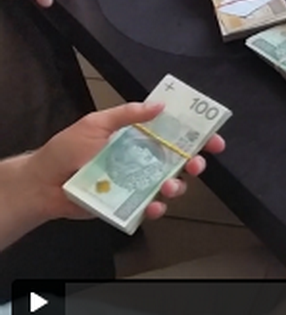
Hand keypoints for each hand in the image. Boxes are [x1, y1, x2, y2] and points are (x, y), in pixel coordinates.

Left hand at [27, 102, 226, 221]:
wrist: (43, 183)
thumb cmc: (66, 150)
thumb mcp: (95, 123)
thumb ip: (127, 114)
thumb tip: (158, 105)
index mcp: (139, 138)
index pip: (175, 134)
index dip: (198, 136)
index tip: (214, 139)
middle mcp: (143, 160)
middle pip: (181, 161)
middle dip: (196, 163)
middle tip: (197, 164)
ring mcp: (137, 183)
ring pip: (171, 185)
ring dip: (178, 186)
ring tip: (170, 187)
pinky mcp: (128, 204)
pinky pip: (150, 208)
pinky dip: (156, 209)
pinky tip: (154, 206)